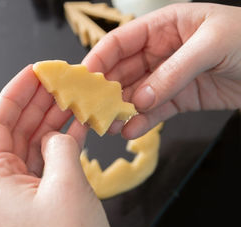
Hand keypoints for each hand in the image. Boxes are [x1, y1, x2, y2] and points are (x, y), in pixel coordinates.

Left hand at [0, 66, 120, 226]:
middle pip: (17, 130)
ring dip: (53, 120)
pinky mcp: (47, 199)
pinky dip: (64, 142)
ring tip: (72, 96)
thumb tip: (60, 135)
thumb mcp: (65, 187)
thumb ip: (61, 148)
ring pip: (36, 144)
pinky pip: (51, 161)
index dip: (14, 93)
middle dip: (36, 102)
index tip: (33, 72)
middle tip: (58, 79)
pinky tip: (79, 125)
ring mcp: (27, 192)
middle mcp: (6, 183)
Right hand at [83, 3, 240, 138]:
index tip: (83, 79)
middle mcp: (161, 51)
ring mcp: (168, 77)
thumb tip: (141, 98)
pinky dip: (141, 122)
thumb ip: (172, 72)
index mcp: (164, 27)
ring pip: (135, 95)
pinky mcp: (179, 99)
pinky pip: (154, 112)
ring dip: (120, 110)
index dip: (98, 59)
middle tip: (91, 108)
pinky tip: (130, 130)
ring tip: (108, 125)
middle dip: (105, 90)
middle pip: (122, 71)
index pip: (120, 41)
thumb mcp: (211, 46)